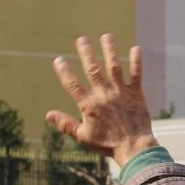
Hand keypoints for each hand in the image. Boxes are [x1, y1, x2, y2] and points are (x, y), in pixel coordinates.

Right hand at [47, 34, 158, 167]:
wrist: (133, 148)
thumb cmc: (107, 144)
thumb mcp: (83, 136)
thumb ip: (66, 124)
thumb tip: (48, 115)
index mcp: (89, 106)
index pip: (73, 85)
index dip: (64, 72)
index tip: (58, 60)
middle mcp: (104, 95)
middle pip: (93, 70)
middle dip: (86, 53)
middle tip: (81, 39)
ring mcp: (121, 93)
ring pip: (114, 67)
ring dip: (109, 50)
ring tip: (106, 36)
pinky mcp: (136, 94)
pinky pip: (137, 75)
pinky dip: (136, 62)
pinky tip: (136, 48)